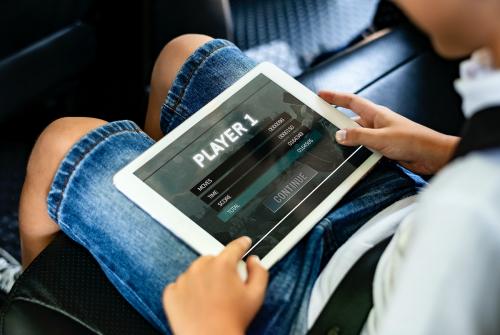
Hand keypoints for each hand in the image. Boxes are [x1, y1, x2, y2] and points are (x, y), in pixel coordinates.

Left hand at [163, 237, 268, 334]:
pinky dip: (187, 292)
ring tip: (210, 300)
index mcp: (222, 265)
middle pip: (212, 260)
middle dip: (220, 269)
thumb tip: (254, 261)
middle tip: (226, 288)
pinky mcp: (171, 293)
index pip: (234, 247)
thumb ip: (259, 272)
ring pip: (195, 272)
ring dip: (202, 280)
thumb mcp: (256, 296)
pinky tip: (196, 305)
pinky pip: (180, 286)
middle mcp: (201, 268)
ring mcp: (184, 280)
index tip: (244, 243)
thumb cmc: (232, 321)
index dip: (242, 244)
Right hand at [318, 91, 459, 174]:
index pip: (351, 101)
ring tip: (333, 145)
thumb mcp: (381, 138)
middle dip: (336, 122)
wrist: (433, 155)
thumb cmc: (413, 141)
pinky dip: (357, 152)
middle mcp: (377, 123)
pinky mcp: (384, 148)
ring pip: (357, 136)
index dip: (335, 97)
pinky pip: (364, 148)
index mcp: (376, 113)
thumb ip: (358, 136)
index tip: (321, 94)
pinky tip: (351, 158)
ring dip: (348, 141)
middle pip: (351, 120)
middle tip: (320, 125)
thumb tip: (339, 135)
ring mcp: (380, 136)